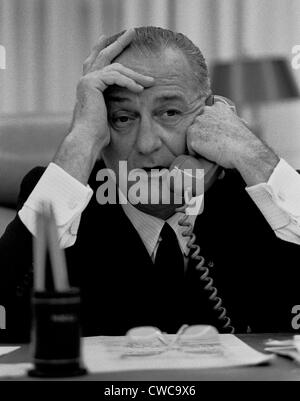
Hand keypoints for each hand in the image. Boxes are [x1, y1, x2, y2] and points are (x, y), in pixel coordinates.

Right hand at [54, 29, 153, 183]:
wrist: (87, 140)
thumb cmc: (98, 135)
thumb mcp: (108, 116)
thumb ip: (112, 105)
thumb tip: (124, 110)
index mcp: (88, 87)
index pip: (97, 64)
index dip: (104, 50)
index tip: (110, 39)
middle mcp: (86, 81)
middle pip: (104, 55)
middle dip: (119, 43)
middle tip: (132, 32)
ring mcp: (87, 81)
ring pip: (115, 68)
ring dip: (135, 74)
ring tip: (151, 80)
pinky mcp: (91, 84)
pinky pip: (115, 77)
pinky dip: (129, 82)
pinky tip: (140, 88)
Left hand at [187, 102, 278, 185]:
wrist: (243, 151)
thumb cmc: (244, 141)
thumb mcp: (240, 123)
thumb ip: (232, 119)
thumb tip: (239, 122)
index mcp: (218, 106)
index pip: (206, 117)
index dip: (210, 129)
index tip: (217, 136)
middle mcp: (205, 112)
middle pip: (197, 126)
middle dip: (203, 136)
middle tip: (215, 145)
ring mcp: (197, 124)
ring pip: (192, 137)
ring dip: (199, 146)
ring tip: (213, 151)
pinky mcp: (192, 137)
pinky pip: (190, 149)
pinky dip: (197, 155)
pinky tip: (208, 155)